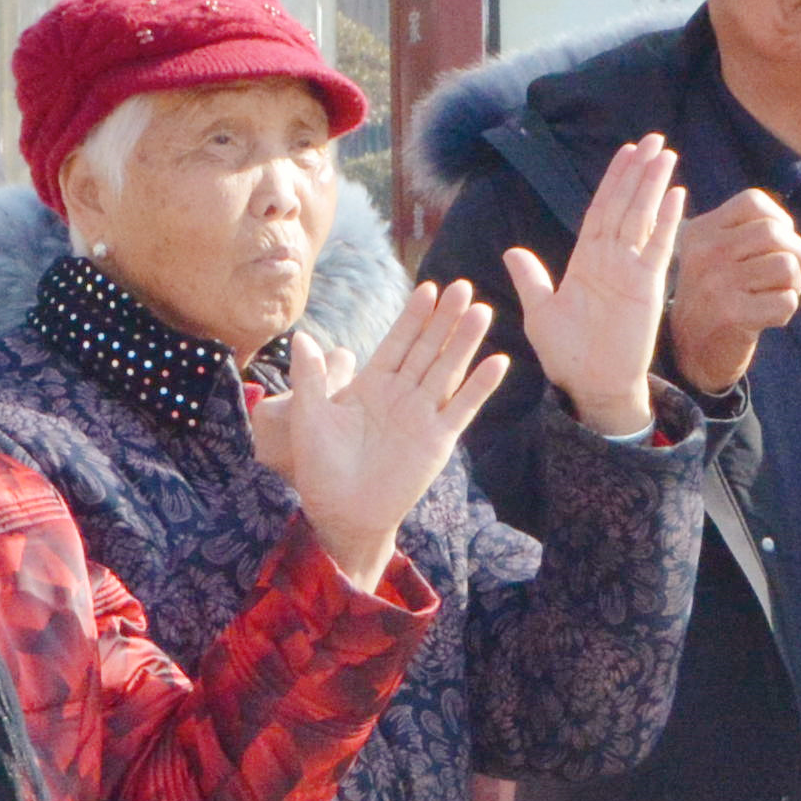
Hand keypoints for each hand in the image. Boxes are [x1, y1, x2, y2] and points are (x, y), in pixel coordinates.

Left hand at [254, 280, 509, 588]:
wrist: (343, 514)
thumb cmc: (321, 470)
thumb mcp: (309, 418)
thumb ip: (310, 378)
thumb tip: (303, 338)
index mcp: (372, 385)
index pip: (397, 342)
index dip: (413, 316)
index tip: (429, 288)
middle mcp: (401, 395)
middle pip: (428, 348)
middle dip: (444, 318)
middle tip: (463, 286)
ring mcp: (422, 416)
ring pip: (447, 370)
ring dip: (464, 342)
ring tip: (482, 311)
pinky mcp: (438, 440)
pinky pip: (462, 408)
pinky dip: (479, 387)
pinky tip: (497, 362)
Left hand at [511, 130, 683, 439]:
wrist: (591, 387)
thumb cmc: (567, 355)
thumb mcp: (541, 314)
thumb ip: (532, 280)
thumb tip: (512, 252)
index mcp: (585, 261)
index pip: (601, 209)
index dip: (614, 180)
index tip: (627, 152)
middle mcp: (610, 260)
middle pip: (625, 205)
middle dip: (639, 172)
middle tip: (654, 139)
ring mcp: (631, 272)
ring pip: (642, 218)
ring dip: (653, 186)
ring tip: (666, 154)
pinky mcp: (646, 288)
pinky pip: (658, 249)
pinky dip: (667, 221)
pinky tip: (676, 195)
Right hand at [664, 180, 800, 399]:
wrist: (690, 350)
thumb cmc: (716, 296)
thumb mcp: (716, 254)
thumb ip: (747, 233)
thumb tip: (790, 234)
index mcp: (700, 231)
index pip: (754, 203)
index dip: (779, 221)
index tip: (776, 245)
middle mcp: (704, 253)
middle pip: (775, 232)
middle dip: (795, 254)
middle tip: (786, 276)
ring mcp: (716, 283)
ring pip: (786, 265)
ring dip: (793, 285)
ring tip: (775, 295)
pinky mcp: (731, 314)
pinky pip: (786, 301)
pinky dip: (785, 311)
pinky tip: (766, 317)